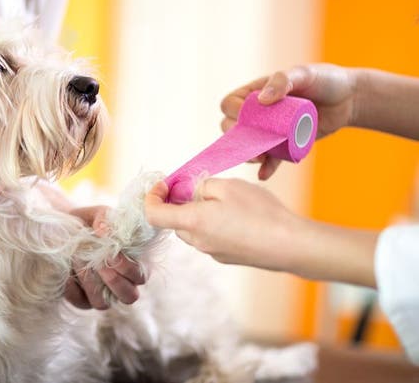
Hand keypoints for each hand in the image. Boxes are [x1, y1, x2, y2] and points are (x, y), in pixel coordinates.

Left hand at [64, 205, 146, 309]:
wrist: (61, 229)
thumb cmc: (88, 222)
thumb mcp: (97, 213)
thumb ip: (104, 218)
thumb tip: (105, 232)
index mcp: (134, 264)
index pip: (141, 276)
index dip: (128, 268)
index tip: (112, 253)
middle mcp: (122, 284)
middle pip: (129, 297)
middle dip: (114, 280)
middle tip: (99, 263)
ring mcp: (103, 295)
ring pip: (103, 303)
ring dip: (90, 281)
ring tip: (77, 258)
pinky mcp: (82, 300)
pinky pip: (80, 302)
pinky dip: (72, 288)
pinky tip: (66, 270)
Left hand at [144, 179, 378, 286]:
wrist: (290, 245)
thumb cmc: (260, 213)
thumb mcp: (228, 186)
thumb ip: (202, 185)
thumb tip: (193, 190)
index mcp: (192, 222)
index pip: (154, 214)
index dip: (152, 197)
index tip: (163, 184)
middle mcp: (198, 241)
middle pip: (175, 221)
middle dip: (179, 203)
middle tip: (196, 185)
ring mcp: (212, 252)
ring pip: (193, 229)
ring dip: (198, 213)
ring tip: (223, 199)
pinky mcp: (227, 257)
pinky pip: (211, 237)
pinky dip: (213, 224)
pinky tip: (237, 215)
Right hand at [220, 63, 356, 179]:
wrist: (349, 99)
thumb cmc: (325, 79)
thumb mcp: (304, 73)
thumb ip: (282, 81)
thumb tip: (261, 100)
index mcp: (256, 92)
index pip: (230, 103)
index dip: (233, 111)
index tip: (244, 117)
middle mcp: (258, 112)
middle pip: (232, 127)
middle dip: (237, 138)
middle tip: (253, 142)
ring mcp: (270, 130)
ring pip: (248, 145)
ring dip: (249, 154)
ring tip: (260, 158)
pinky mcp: (284, 144)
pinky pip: (271, 159)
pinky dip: (266, 167)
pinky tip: (264, 174)